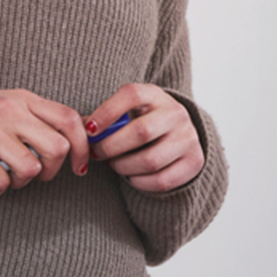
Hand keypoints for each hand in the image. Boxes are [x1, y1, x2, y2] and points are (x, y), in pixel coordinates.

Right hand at [0, 84, 89, 195]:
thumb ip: (26, 117)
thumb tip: (60, 142)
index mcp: (19, 97)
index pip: (69, 119)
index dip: (82, 147)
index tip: (78, 166)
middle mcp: (8, 110)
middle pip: (57, 148)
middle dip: (53, 171)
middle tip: (36, 176)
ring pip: (31, 169)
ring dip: (22, 183)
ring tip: (5, 177)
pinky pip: (0, 183)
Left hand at [84, 83, 204, 193]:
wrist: (180, 131)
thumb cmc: (143, 119)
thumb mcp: (130, 109)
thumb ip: (108, 117)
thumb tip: (81, 129)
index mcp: (155, 94)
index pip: (131, 94)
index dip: (107, 112)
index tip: (89, 130)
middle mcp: (176, 113)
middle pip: (141, 132)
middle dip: (112, 146)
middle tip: (97, 153)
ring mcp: (188, 138)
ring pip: (150, 160)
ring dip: (124, 167)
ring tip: (114, 165)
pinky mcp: (195, 162)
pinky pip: (162, 180)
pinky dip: (140, 182)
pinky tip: (131, 176)